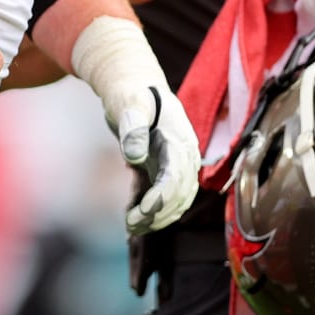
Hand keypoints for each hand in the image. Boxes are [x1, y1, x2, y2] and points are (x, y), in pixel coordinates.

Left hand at [115, 88, 201, 233]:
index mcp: (179, 139)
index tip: (144, 210)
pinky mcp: (166, 171)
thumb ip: (133, 125)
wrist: (135, 87)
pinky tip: (135, 219)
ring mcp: (178, 165)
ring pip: (177, 201)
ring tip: (132, 227)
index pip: (177, 175)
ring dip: (158, 219)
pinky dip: (155, 213)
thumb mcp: (130, 102)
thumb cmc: (131, 93)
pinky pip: (168, 199)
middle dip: (159, 214)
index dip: (163, 196)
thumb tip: (135, 155)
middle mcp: (184, 155)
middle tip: (131, 224)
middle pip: (181, 194)